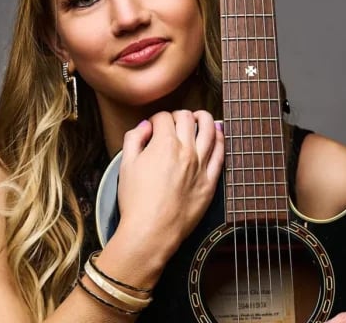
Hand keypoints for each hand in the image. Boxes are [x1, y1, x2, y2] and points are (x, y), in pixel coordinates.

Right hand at [115, 110, 223, 259]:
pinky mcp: (210, 182)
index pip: (163, 118)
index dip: (156, 118)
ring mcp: (201, 166)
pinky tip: (218, 134)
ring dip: (204, 118)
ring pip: (209, 130)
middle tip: (175, 120)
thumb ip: (134, 139)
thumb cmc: (136, 201)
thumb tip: (145, 126)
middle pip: (187, 119)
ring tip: (201, 117)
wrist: (152, 231)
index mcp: (164, 144)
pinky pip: (220, 154)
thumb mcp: (125, 165)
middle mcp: (186, 151)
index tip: (154, 125)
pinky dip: (221, 139)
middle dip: (179, 115)